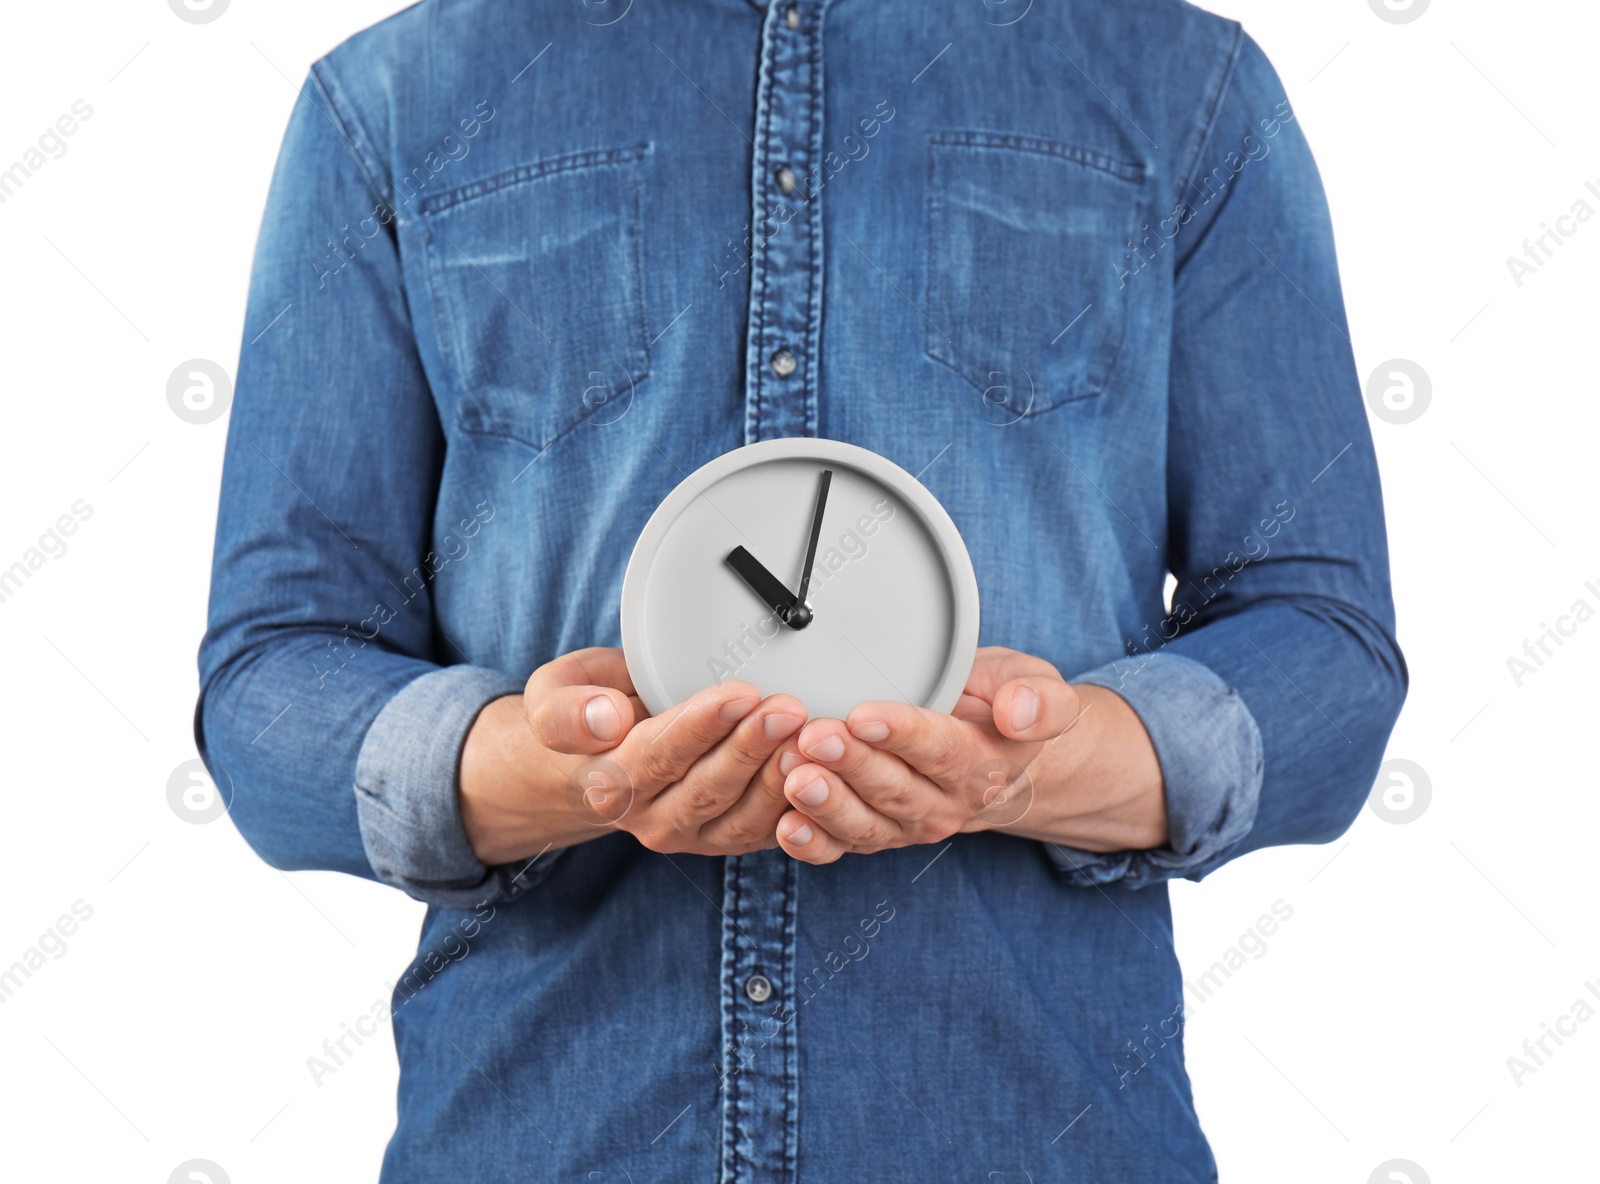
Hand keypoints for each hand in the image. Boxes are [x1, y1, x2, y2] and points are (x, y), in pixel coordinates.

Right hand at [460, 648, 805, 863]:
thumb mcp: (553, 696)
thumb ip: (567, 710)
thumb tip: (605, 718)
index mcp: (609, 783)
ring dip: (782, 780)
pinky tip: (823, 772)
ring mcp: (694, 835)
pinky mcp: (728, 838)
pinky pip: (767, 832)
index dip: (702, 726)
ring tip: (812, 739)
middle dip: (753, 747)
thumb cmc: (587, 714)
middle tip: (790, 708)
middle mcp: (652, 819)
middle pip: (710, 787)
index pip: (659, 755)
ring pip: (744, 816)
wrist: (594, 765)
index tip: (740, 693)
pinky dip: (799, 806)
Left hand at [771, 647, 1165, 863]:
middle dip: (852, 764)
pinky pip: (841, 847)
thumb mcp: (1041, 688)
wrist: (997, 758)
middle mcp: (945, 804)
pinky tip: (786, 826)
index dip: (903, 735)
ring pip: (865, 822)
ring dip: (826, 804)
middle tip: (814, 737)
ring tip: (794, 777)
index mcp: (985, 764)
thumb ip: (1042, 700)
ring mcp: (906, 824)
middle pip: (895, 788)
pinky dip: (812, 843)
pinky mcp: (873, 834)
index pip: (942, 750)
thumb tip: (1019, 711)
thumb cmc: (1002, 710)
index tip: (865, 715)